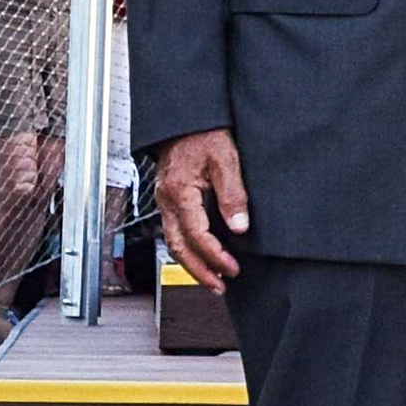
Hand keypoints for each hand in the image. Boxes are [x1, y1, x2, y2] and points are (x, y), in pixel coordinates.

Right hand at [154, 129, 250, 287]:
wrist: (185, 118)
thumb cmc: (204, 133)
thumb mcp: (226, 160)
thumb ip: (233, 194)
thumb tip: (240, 226)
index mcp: (179, 193)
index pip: (197, 236)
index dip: (215, 256)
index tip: (233, 269)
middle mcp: (167, 200)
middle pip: (179, 247)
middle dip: (199, 271)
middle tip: (220, 287)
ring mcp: (165, 201)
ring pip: (173, 242)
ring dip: (193, 264)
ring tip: (213, 279)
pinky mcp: (169, 199)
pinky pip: (174, 231)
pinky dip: (188, 248)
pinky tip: (202, 255)